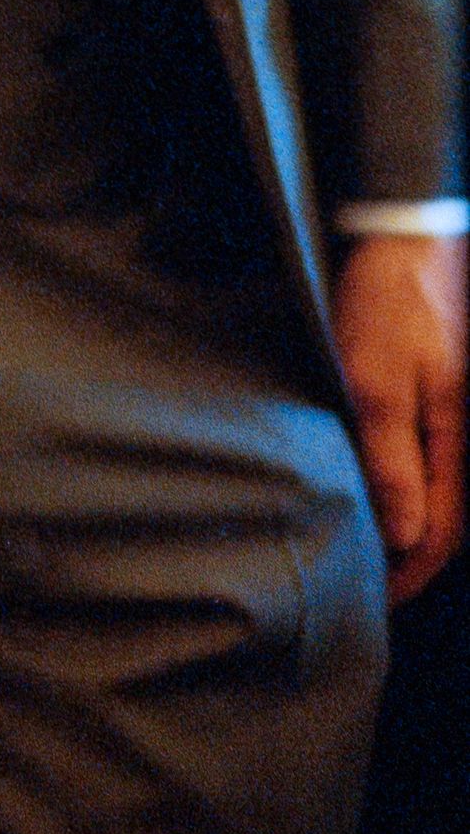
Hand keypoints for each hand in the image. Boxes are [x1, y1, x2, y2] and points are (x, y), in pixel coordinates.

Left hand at [333, 228, 465, 602]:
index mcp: (461, 436)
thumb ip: (391, 456)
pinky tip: (391, 490)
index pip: (441, 532)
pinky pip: (441, 459)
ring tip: (377, 547)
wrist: (408, 235)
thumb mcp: (375, 379)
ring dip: (416, 523)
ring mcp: (462, 414)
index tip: (377, 598)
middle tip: (373, 583)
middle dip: (414, 556)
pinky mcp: (450, 397)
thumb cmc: (391, 301)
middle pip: (450, 519)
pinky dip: (420, 487)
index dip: (408, 572)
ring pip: (447, 491)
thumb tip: (403, 535)